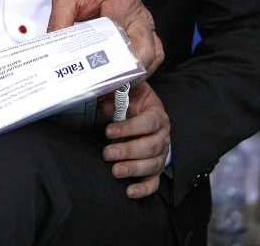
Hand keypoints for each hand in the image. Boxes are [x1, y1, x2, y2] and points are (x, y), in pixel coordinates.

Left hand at [47, 0, 163, 75]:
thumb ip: (59, 22)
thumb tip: (54, 49)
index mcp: (119, 3)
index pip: (118, 37)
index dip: (107, 60)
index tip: (94, 75)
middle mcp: (139, 15)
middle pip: (145, 51)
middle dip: (129, 72)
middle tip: (109, 84)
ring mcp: (147, 23)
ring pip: (154, 55)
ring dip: (139, 72)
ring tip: (117, 83)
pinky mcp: (148, 30)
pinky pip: (155, 53)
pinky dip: (144, 67)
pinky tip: (127, 75)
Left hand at [99, 82, 170, 197]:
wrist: (137, 109)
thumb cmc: (129, 99)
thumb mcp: (125, 88)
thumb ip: (119, 84)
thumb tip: (106, 78)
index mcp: (157, 112)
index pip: (149, 122)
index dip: (130, 128)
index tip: (109, 131)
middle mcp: (163, 134)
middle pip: (151, 146)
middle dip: (128, 151)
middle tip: (108, 153)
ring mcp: (161, 152)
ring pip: (152, 164)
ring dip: (133, 169)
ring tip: (115, 170)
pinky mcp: (155, 167)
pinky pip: (154, 181)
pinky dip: (143, 188)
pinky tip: (130, 191)